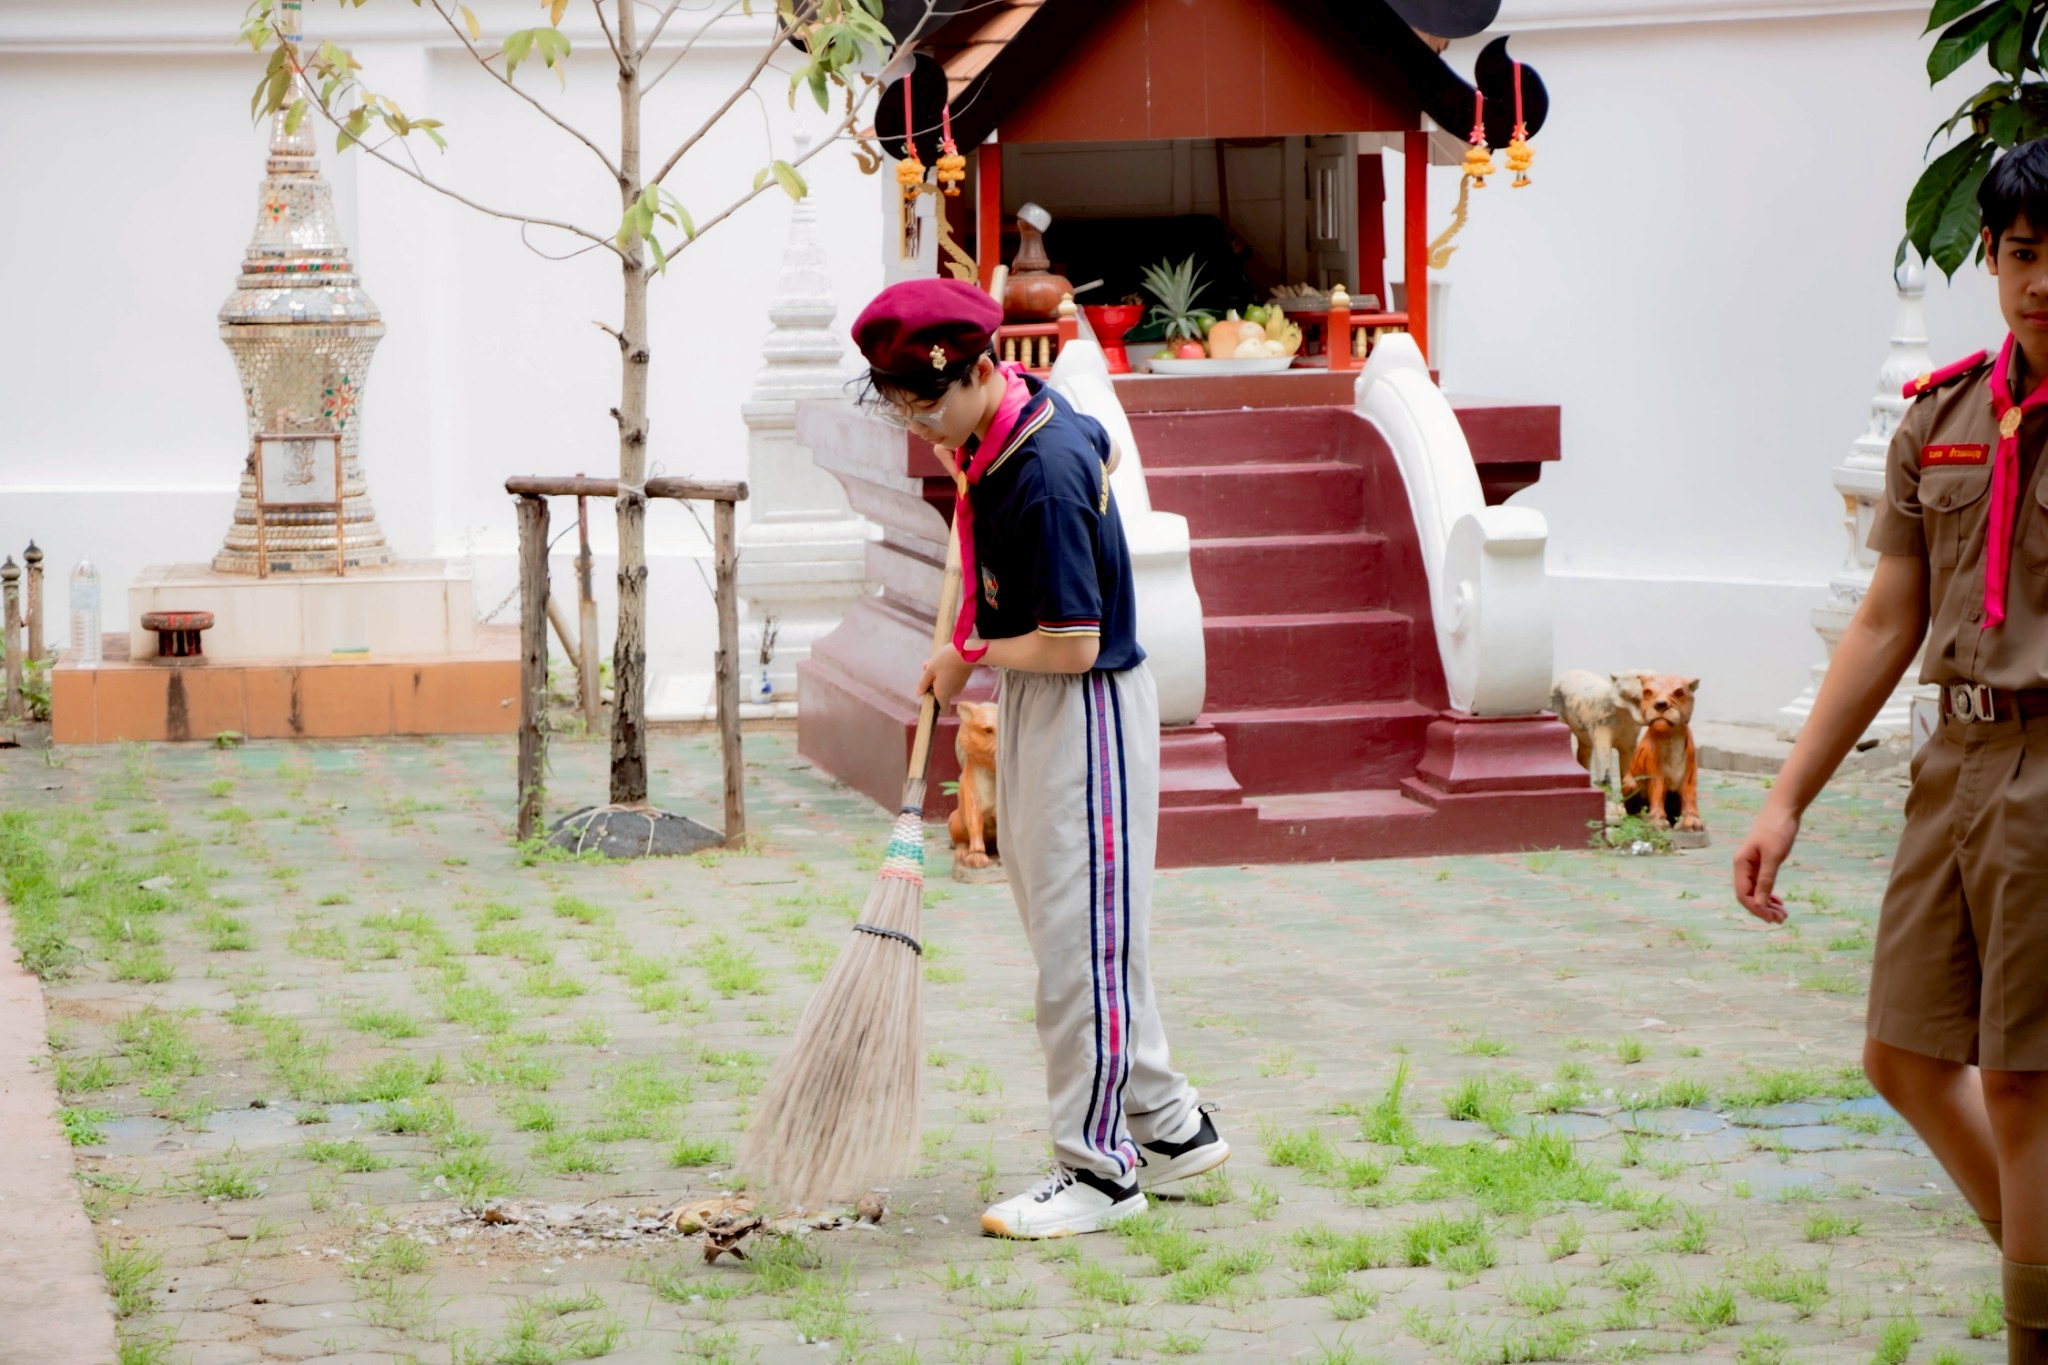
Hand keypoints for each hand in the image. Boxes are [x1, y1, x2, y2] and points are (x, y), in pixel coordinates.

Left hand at [916, 643, 974, 707]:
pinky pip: (951, 679)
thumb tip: (918, 694)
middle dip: (932, 682)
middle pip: (940, 693)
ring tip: (933, 660)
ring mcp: (960, 686)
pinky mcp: (964, 678)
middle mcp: (953, 693)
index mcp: (943, 694)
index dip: (935, 704)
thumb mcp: (930, 669)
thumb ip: (923, 683)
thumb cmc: (946, 660)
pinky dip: (945, 672)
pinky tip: (941, 659)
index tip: (929, 693)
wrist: (969, 651)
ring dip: (938, 675)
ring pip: (945, 684)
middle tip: (928, 667)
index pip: (943, 709)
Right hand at [1732, 801, 1799, 923]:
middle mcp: (1743, 866)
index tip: (1772, 919)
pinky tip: (1779, 902)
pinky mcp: (1761, 863)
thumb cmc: (1777, 830)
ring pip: (1755, 891)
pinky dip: (1769, 895)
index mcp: (1741, 864)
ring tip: (1783, 914)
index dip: (1756, 908)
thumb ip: (1765, 881)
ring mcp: (1752, 865)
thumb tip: (1759, 904)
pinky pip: (1762, 884)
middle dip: (1763, 909)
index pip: (1743, 894)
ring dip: (1767, 904)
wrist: (1783, 810)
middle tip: (1782, 919)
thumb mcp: (1773, 857)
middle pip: (1748, 895)